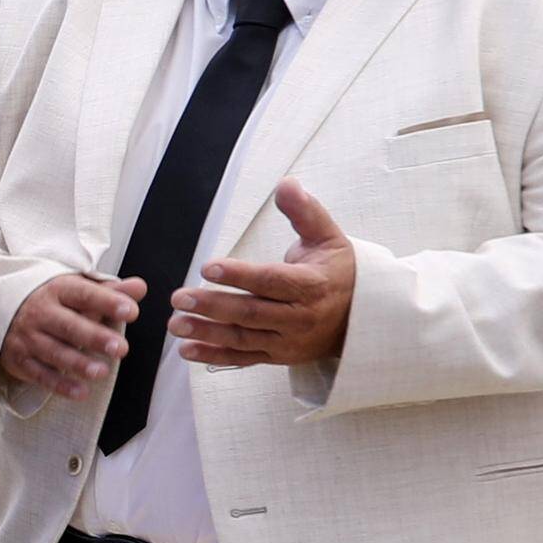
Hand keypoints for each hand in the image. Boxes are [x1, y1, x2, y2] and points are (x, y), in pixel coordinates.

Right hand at [0, 271, 142, 403]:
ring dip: (78, 363)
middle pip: (69, 325)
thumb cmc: (49, 301)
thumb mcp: (75, 289)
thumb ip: (109, 292)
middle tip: (120, 348)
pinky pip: (40, 375)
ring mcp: (27, 337)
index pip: (84, 294)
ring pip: (54, 352)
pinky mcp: (19, 360)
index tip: (131, 311)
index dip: (107, 302)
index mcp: (57, 290)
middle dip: (94, 337)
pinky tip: (81, 392)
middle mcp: (40, 312)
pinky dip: (60, 385)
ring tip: (102, 372)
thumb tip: (140, 288)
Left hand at [169, 181, 356, 372]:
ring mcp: (289, 340)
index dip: (239, 275)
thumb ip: (304, 211)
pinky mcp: (280, 356)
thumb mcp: (328, 237)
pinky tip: (187, 350)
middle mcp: (301, 317)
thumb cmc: (340, 272)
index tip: (209, 268)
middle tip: (179, 297)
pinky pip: (244, 359)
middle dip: (213, 305)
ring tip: (176, 323)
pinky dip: (215, 356)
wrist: (366, 317)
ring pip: (244, 338)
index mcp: (312, 285)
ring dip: (207, 333)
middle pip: (252, 312)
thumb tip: (286, 184)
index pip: (271, 281)